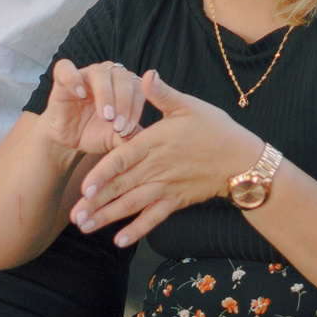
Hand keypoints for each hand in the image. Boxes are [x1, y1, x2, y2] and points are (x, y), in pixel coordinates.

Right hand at [36, 59, 146, 158]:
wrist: (68, 138)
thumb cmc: (95, 133)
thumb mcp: (115, 138)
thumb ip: (131, 135)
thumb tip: (146, 136)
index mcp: (126, 85)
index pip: (138, 89)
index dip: (136, 108)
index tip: (128, 129)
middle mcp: (108, 75)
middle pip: (123, 78)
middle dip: (123, 103)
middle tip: (118, 125)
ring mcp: (86, 74)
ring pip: (100, 72)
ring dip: (105, 94)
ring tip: (105, 116)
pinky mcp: (63, 78)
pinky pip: (66, 68)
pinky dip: (74, 78)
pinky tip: (80, 95)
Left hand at [71, 71, 263, 246]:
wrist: (243, 159)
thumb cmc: (216, 129)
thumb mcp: (189, 106)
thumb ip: (162, 94)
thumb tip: (145, 75)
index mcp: (154, 143)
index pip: (122, 161)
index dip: (102, 175)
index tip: (84, 188)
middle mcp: (156, 168)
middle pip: (120, 187)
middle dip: (95, 203)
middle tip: (74, 216)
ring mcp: (165, 187)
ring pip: (131, 205)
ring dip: (107, 218)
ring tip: (85, 227)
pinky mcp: (175, 201)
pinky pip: (153, 218)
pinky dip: (138, 230)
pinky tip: (120, 241)